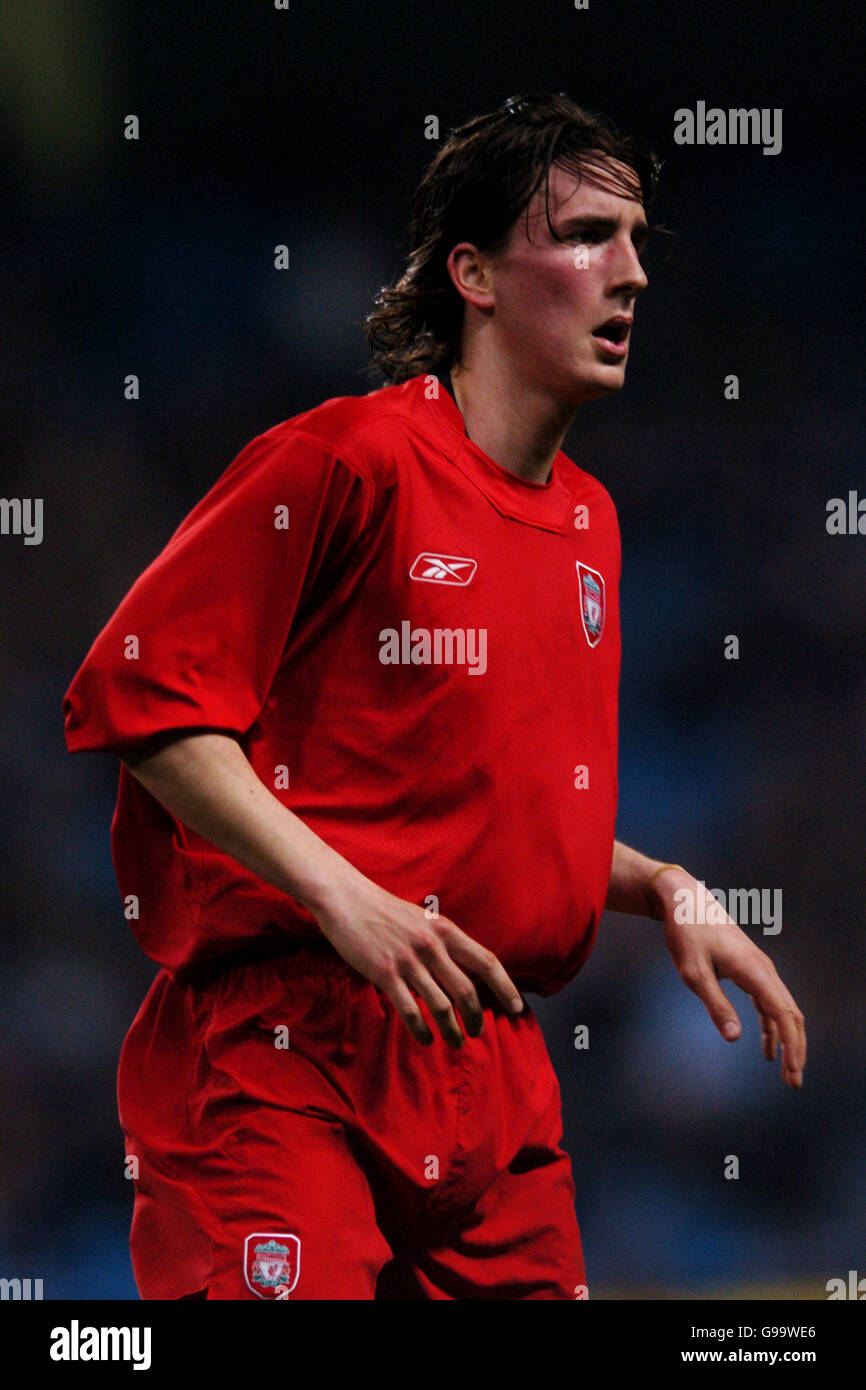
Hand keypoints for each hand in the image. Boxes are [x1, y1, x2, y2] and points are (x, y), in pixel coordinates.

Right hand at [311, 873, 523, 1046]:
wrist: (347, 899)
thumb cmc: (384, 910)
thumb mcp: (422, 919)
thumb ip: (443, 941)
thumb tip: (463, 969)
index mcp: (445, 930)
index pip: (487, 961)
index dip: (505, 987)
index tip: (516, 1007)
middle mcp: (432, 946)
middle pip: (467, 991)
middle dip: (476, 1017)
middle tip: (477, 1032)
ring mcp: (408, 961)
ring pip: (441, 1006)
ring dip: (452, 1030)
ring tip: (456, 1042)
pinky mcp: (385, 973)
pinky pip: (410, 1010)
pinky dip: (421, 1030)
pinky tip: (426, 1039)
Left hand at [649, 868, 805, 1088]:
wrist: (684, 900)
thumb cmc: (686, 933)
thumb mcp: (694, 973)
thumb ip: (716, 1005)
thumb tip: (736, 1039)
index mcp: (754, 970)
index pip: (783, 1014)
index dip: (792, 1046)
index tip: (792, 1073)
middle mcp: (764, 969)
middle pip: (791, 1015)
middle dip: (796, 1050)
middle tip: (794, 1083)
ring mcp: (759, 969)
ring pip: (783, 1010)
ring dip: (787, 1041)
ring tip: (787, 1073)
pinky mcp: (750, 970)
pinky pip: (769, 1004)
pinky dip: (772, 1028)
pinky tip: (768, 1050)